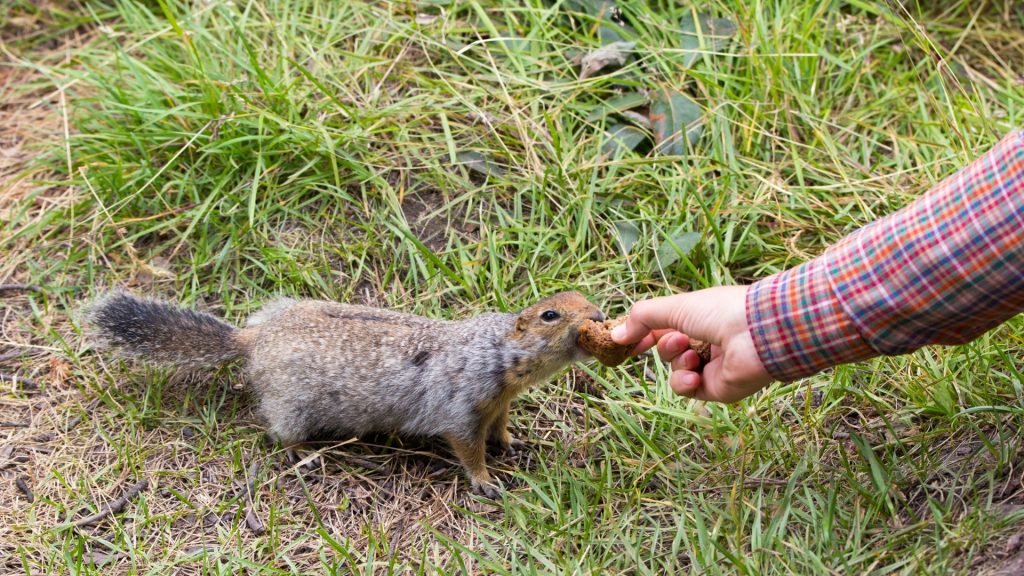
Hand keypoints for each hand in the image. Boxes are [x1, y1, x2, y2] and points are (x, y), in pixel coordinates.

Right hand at [611, 286, 773, 402]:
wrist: (757, 334)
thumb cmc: (720, 312)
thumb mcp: (675, 307)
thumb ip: (642, 319)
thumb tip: (615, 335)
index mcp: (699, 318)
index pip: (664, 328)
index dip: (644, 334)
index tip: (625, 341)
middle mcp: (706, 342)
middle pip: (668, 350)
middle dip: (666, 346)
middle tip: (678, 340)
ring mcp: (711, 366)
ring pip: (676, 370)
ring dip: (676, 363)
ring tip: (690, 355)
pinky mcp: (717, 388)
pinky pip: (688, 389)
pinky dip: (685, 382)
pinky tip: (694, 376)